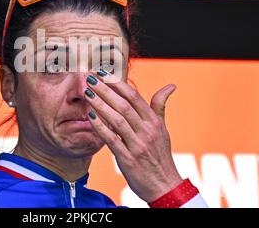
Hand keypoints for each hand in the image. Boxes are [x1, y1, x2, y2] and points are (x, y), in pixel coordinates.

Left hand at [84, 71, 182, 202]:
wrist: (165, 185)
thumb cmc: (161, 155)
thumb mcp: (163, 129)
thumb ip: (160, 106)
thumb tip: (170, 86)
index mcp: (154, 122)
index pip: (135, 97)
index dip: (118, 84)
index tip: (103, 74)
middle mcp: (147, 131)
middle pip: (124, 105)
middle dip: (105, 90)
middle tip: (91, 78)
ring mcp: (137, 145)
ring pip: (117, 120)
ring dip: (100, 105)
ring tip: (87, 93)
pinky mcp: (128, 159)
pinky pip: (112, 140)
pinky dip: (101, 128)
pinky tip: (90, 117)